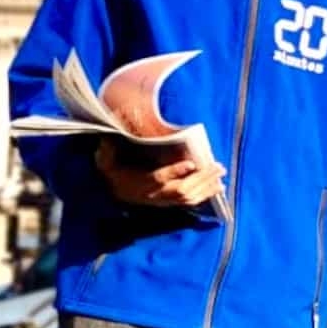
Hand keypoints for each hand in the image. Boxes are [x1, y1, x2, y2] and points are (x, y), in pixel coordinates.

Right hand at [95, 139, 226, 208]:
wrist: (109, 195)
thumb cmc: (111, 172)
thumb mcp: (105, 159)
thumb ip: (109, 145)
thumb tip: (114, 122)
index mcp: (138, 182)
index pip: (158, 178)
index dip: (175, 171)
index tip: (191, 163)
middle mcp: (152, 195)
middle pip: (180, 190)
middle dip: (201, 179)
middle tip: (218, 166)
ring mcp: (161, 202)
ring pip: (187, 198)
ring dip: (207, 187)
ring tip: (221, 174)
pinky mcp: (168, 205)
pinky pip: (189, 204)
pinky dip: (205, 196)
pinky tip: (218, 187)